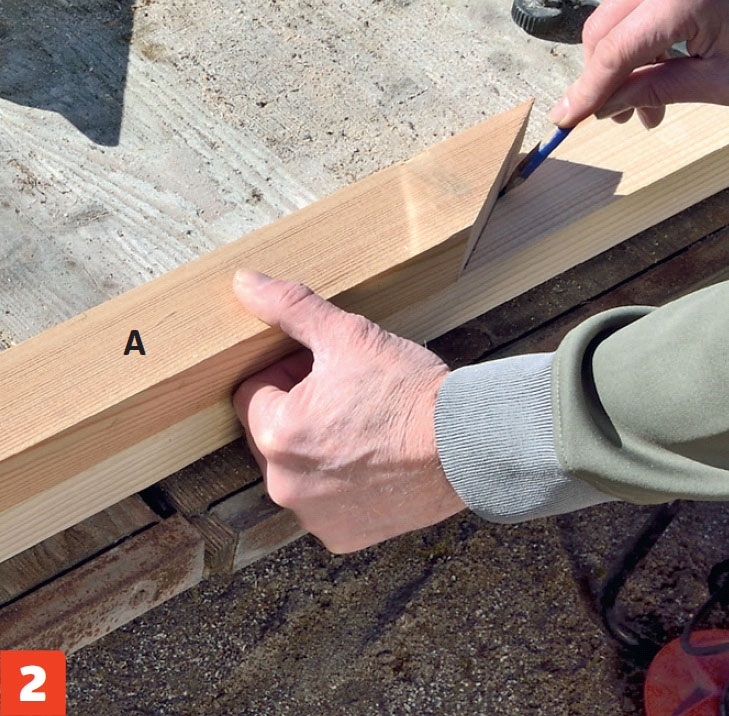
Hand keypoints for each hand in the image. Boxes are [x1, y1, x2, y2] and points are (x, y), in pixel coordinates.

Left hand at [232, 270, 466, 553]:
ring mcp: (313, 516)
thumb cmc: (408, 390)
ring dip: (315, 450)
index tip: (317, 370)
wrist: (468, 444)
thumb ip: (289, 307)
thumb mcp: (347, 335)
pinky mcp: (342, 536)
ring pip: (296, 471)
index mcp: (276, 434)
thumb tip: (242, 282)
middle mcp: (284, 484)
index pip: (250, 394)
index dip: (281, 375)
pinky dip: (338, 485)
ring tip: (360, 428)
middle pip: (270, 435)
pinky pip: (323, 504)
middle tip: (342, 394)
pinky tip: (371, 464)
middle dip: (296, 411)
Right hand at [549, 0, 728, 128]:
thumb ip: (656, 89)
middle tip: (618, 117)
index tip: (565, 120)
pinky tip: (659, 67)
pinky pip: (641, 6)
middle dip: (602, 78)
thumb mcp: (721, 80)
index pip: (614, 52)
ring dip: (621, 62)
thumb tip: (603, 107)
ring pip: (618, 17)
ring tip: (646, 104)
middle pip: (605, 28)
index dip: (586, 92)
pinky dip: (640, 40)